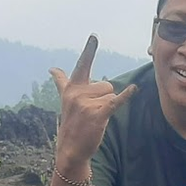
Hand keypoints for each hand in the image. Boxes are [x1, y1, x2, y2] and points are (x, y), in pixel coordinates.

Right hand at [49, 35, 136, 172]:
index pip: (82, 65)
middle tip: (91, 113)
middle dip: (104, 98)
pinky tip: (134, 89)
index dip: (89, 50)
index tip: (94, 36)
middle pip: (106, 85)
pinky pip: (115, 101)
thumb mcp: (65, 99)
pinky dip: (126, 96)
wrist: (70, 149)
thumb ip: (61, 82)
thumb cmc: (72, 122)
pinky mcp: (97, 114)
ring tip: (94, 119)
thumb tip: (52, 69)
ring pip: (111, 96)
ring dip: (107, 108)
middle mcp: (78, 93)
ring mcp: (87, 103)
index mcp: (72, 88)